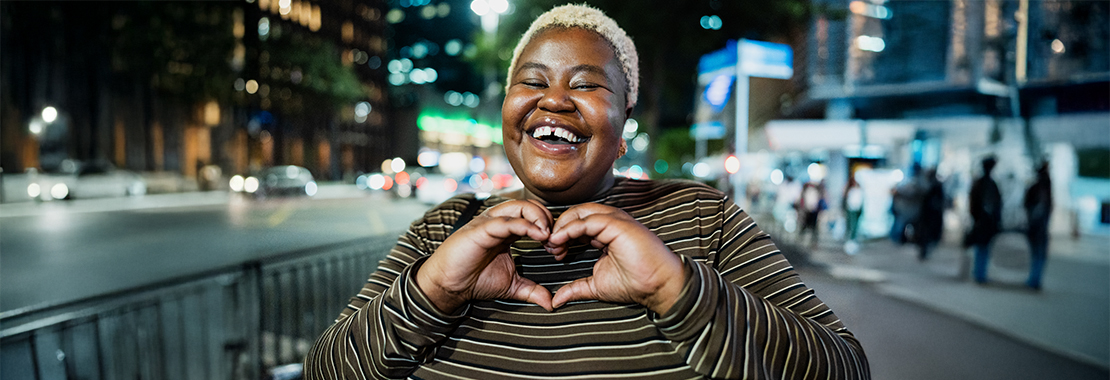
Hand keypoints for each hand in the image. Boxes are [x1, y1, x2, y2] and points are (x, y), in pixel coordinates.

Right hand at [416, 199, 555, 311]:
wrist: (449, 284)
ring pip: (521, 206)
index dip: (551, 229)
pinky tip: (539, 236)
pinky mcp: (482, 229)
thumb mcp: (511, 286)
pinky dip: (526, 226)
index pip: (535, 216)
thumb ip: (532, 290)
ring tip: (548, 236)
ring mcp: (490, 222)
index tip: (559, 249)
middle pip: (531, 205)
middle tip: (555, 242)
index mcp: (507, 230)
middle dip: (548, 220)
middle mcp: (500, 221)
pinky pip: (508, 221)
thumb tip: (551, 303)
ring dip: (540, 218)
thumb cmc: (474, 280)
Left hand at [546, 203, 687, 314]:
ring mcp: (614, 220)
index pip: (576, 223)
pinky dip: (570, 229)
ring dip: (562, 227)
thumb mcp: (596, 285)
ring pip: (579, 212)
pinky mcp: (617, 223)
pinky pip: (587, 221)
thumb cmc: (633, 284)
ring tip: (554, 244)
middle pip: (575, 213)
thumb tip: (556, 300)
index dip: (561, 235)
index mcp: (605, 232)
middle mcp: (609, 222)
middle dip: (558, 228)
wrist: (656, 286)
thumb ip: (575, 288)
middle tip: (551, 248)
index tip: (553, 252)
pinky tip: (560, 240)